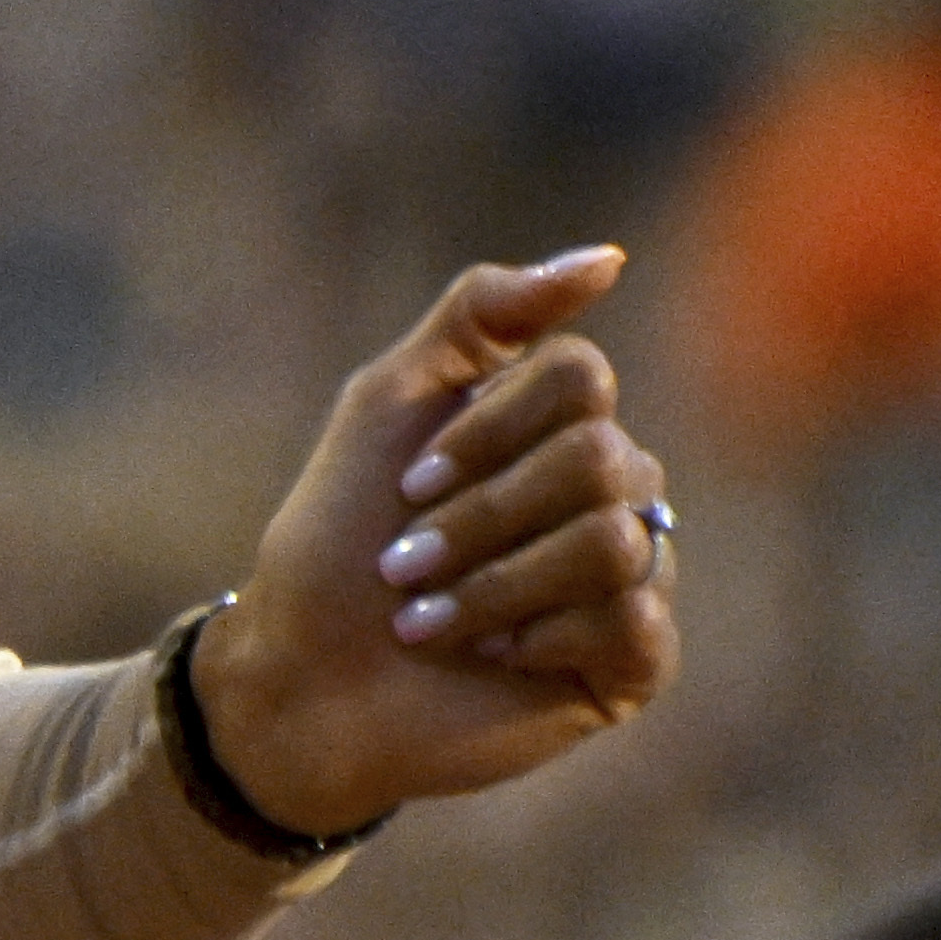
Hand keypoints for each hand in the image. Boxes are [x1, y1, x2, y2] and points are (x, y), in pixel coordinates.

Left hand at [185, 249, 681, 830]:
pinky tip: (495, 657)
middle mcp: (613, 492)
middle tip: (406, 566)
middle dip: (478, 518)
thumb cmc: (338, 542)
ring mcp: (633, 576)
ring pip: (614, 541)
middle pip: (596, 459)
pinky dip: (539, 637)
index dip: (487, 432)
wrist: (303, 680)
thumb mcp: (389, 400)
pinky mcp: (637, 663)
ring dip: (494, 584)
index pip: (582, 377)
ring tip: (432, 621)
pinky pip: (633, 621)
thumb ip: (483, 313)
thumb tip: (610, 259)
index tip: (409, 484)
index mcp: (561, 425)